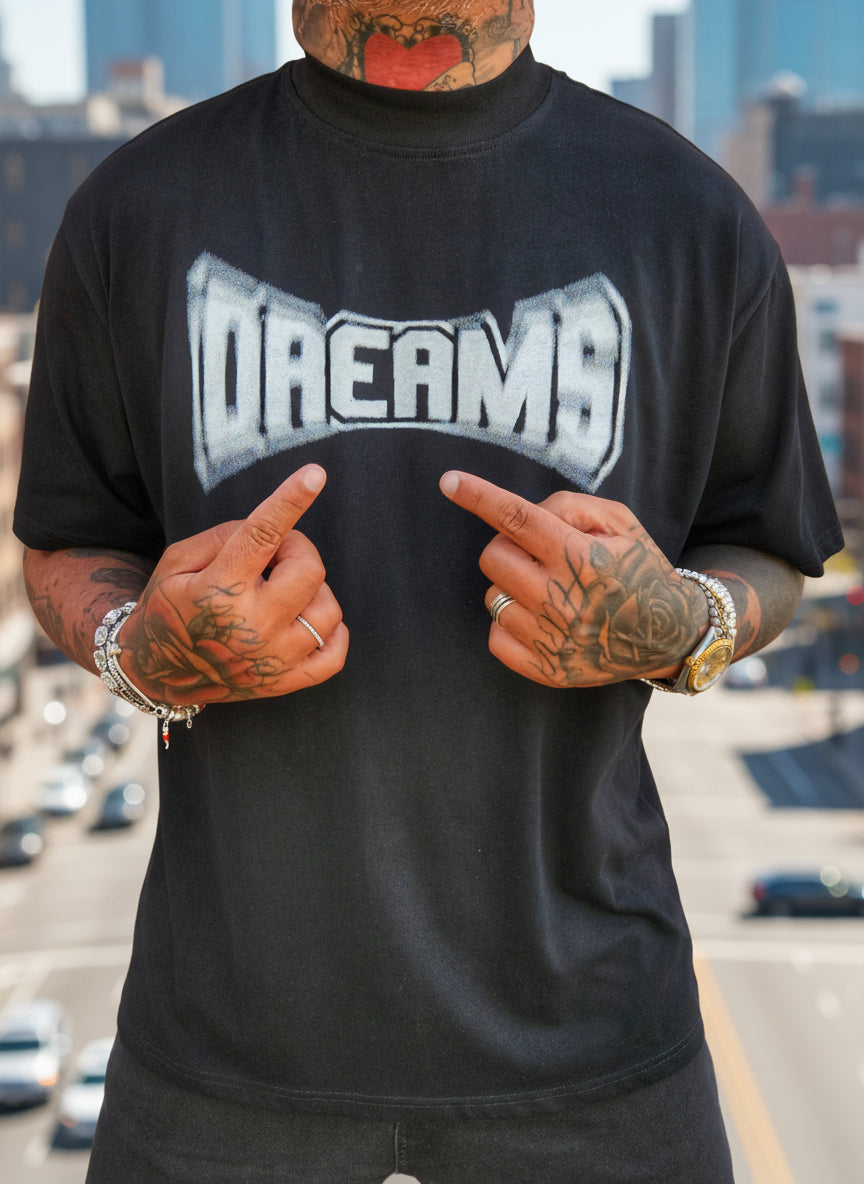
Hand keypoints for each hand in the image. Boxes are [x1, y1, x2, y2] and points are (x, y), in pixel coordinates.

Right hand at [119, 465, 347, 703]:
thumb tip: (276, 530)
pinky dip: (331, 632)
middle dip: (296, 550)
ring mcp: (271, 660)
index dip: (290, 500)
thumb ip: (226, 536)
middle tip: (274, 557)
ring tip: (283, 593)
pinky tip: (306, 620)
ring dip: (312, 592)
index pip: (261, 536)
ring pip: (328, 610)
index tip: (315, 474)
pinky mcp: (284, 683)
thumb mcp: (178, 561)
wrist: (155, 671)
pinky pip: (334, 654)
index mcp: (218, 591)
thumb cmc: (169, 604)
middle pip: (308, 569)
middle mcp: (250, 627)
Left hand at [439, 471, 707, 687]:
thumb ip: (568, 507)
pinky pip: (495, 637)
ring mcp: (553, 639)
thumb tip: (518, 515)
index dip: (479, 496)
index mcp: (583, 557)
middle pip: (494, 557)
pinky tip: (542, 622)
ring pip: (492, 598)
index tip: (449, 481)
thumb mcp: (620, 523)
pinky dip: (510, 625)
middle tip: (538, 556)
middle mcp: (564, 599)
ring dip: (511, 589)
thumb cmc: (639, 569)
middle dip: (508, 548)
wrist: (670, 635)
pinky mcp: (546, 670)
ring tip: (549, 593)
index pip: (519, 519)